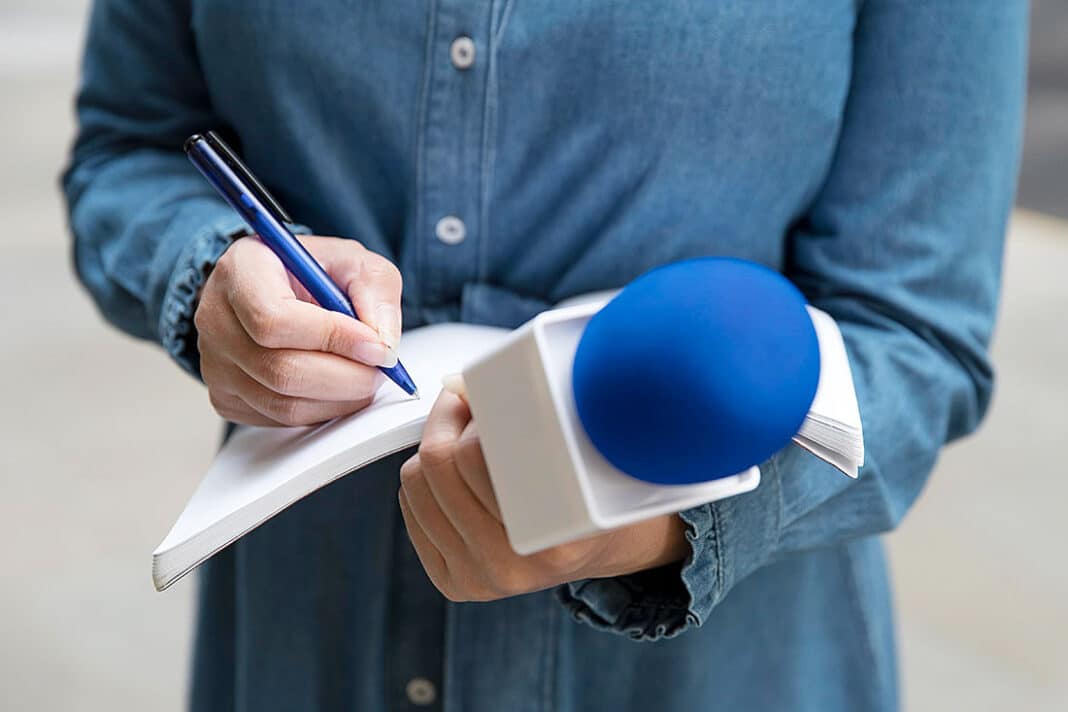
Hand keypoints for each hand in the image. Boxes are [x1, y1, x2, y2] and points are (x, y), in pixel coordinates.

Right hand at [195, 234, 401, 425]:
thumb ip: (376, 292)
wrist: (277, 289)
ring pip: (284, 404)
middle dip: (347, 377)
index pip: (274, 318)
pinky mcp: (225, 398)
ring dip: (340, 399)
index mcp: (241, 271)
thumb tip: (383, 344)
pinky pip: (280, 420)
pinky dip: (322, 410)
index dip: (333, 338)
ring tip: (364, 376)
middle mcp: (216, 318)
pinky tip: (337, 388)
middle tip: (380, 369)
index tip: (376, 346)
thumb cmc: (312, 273)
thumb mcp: (353, 261)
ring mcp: (215, 364)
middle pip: (281, 370)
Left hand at [398, 389, 689, 601]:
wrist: (594, 545)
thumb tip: (458, 384)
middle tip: (469, 404)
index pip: (474, 454)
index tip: (483, 393)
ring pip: (415, 484)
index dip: (473, 411)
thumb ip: (528, 411)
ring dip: (435, 449)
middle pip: (437, 464)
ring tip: (468, 440)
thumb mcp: (580, 444)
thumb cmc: (589, 487)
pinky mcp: (456, 583)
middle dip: (448, 420)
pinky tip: (458, 476)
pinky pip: (410, 510)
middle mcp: (516, 563)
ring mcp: (482, 578)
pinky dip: (426, 481)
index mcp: (557, 535)